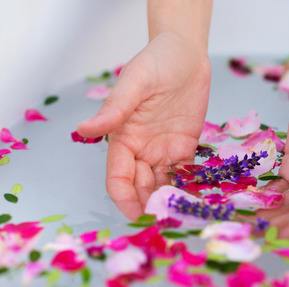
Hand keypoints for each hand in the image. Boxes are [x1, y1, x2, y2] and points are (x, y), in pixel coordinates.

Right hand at [77, 33, 210, 219]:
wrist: (186, 53)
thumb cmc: (156, 61)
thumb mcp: (135, 82)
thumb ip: (114, 108)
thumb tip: (83, 130)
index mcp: (123, 137)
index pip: (118, 177)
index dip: (125, 198)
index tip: (138, 217)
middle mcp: (142, 148)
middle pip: (140, 186)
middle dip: (149, 205)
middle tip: (166, 221)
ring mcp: (164, 149)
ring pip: (162, 184)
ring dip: (168, 201)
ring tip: (182, 216)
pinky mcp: (186, 146)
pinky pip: (185, 173)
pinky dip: (188, 187)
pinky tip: (196, 200)